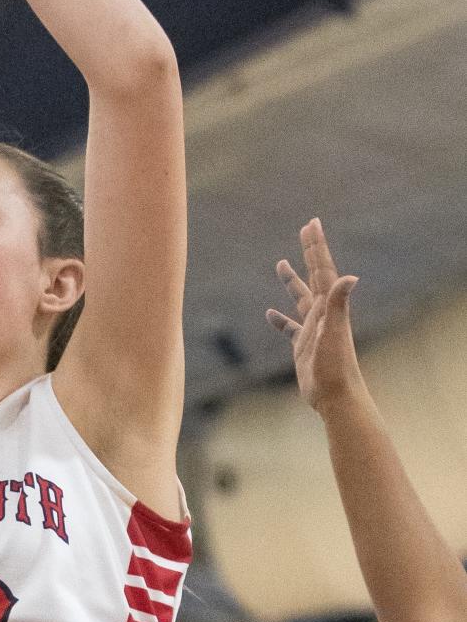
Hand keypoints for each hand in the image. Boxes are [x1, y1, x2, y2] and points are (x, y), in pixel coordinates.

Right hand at [266, 218, 361, 414]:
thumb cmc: (336, 367)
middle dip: (310, 252)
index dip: (316, 246)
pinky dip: (281, 319)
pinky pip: (290, 327)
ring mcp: (313, 329)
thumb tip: (350, 276)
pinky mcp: (304, 346)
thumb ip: (338, 304)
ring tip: (281, 263)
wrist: (337, 397)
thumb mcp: (334, 333)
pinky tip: (270, 314)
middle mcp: (323, 313)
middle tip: (306, 229)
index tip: (312, 224)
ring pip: (301, 298)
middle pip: (314, 275)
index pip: (322, 269)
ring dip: (292, 281)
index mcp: (329, 306)